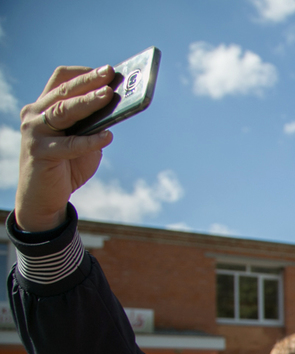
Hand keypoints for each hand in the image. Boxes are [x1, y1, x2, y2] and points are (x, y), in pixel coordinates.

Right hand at [15, 65, 115, 231]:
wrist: (45, 198)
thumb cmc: (67, 166)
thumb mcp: (84, 142)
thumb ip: (94, 125)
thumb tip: (117, 109)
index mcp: (45, 108)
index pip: (60, 80)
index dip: (83, 73)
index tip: (107, 70)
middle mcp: (35, 115)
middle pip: (63, 91)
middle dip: (89, 81)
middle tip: (110, 74)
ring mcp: (34, 132)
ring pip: (63, 110)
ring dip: (87, 101)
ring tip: (108, 95)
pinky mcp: (40, 152)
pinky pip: (70, 144)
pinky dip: (90, 140)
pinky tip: (108, 136)